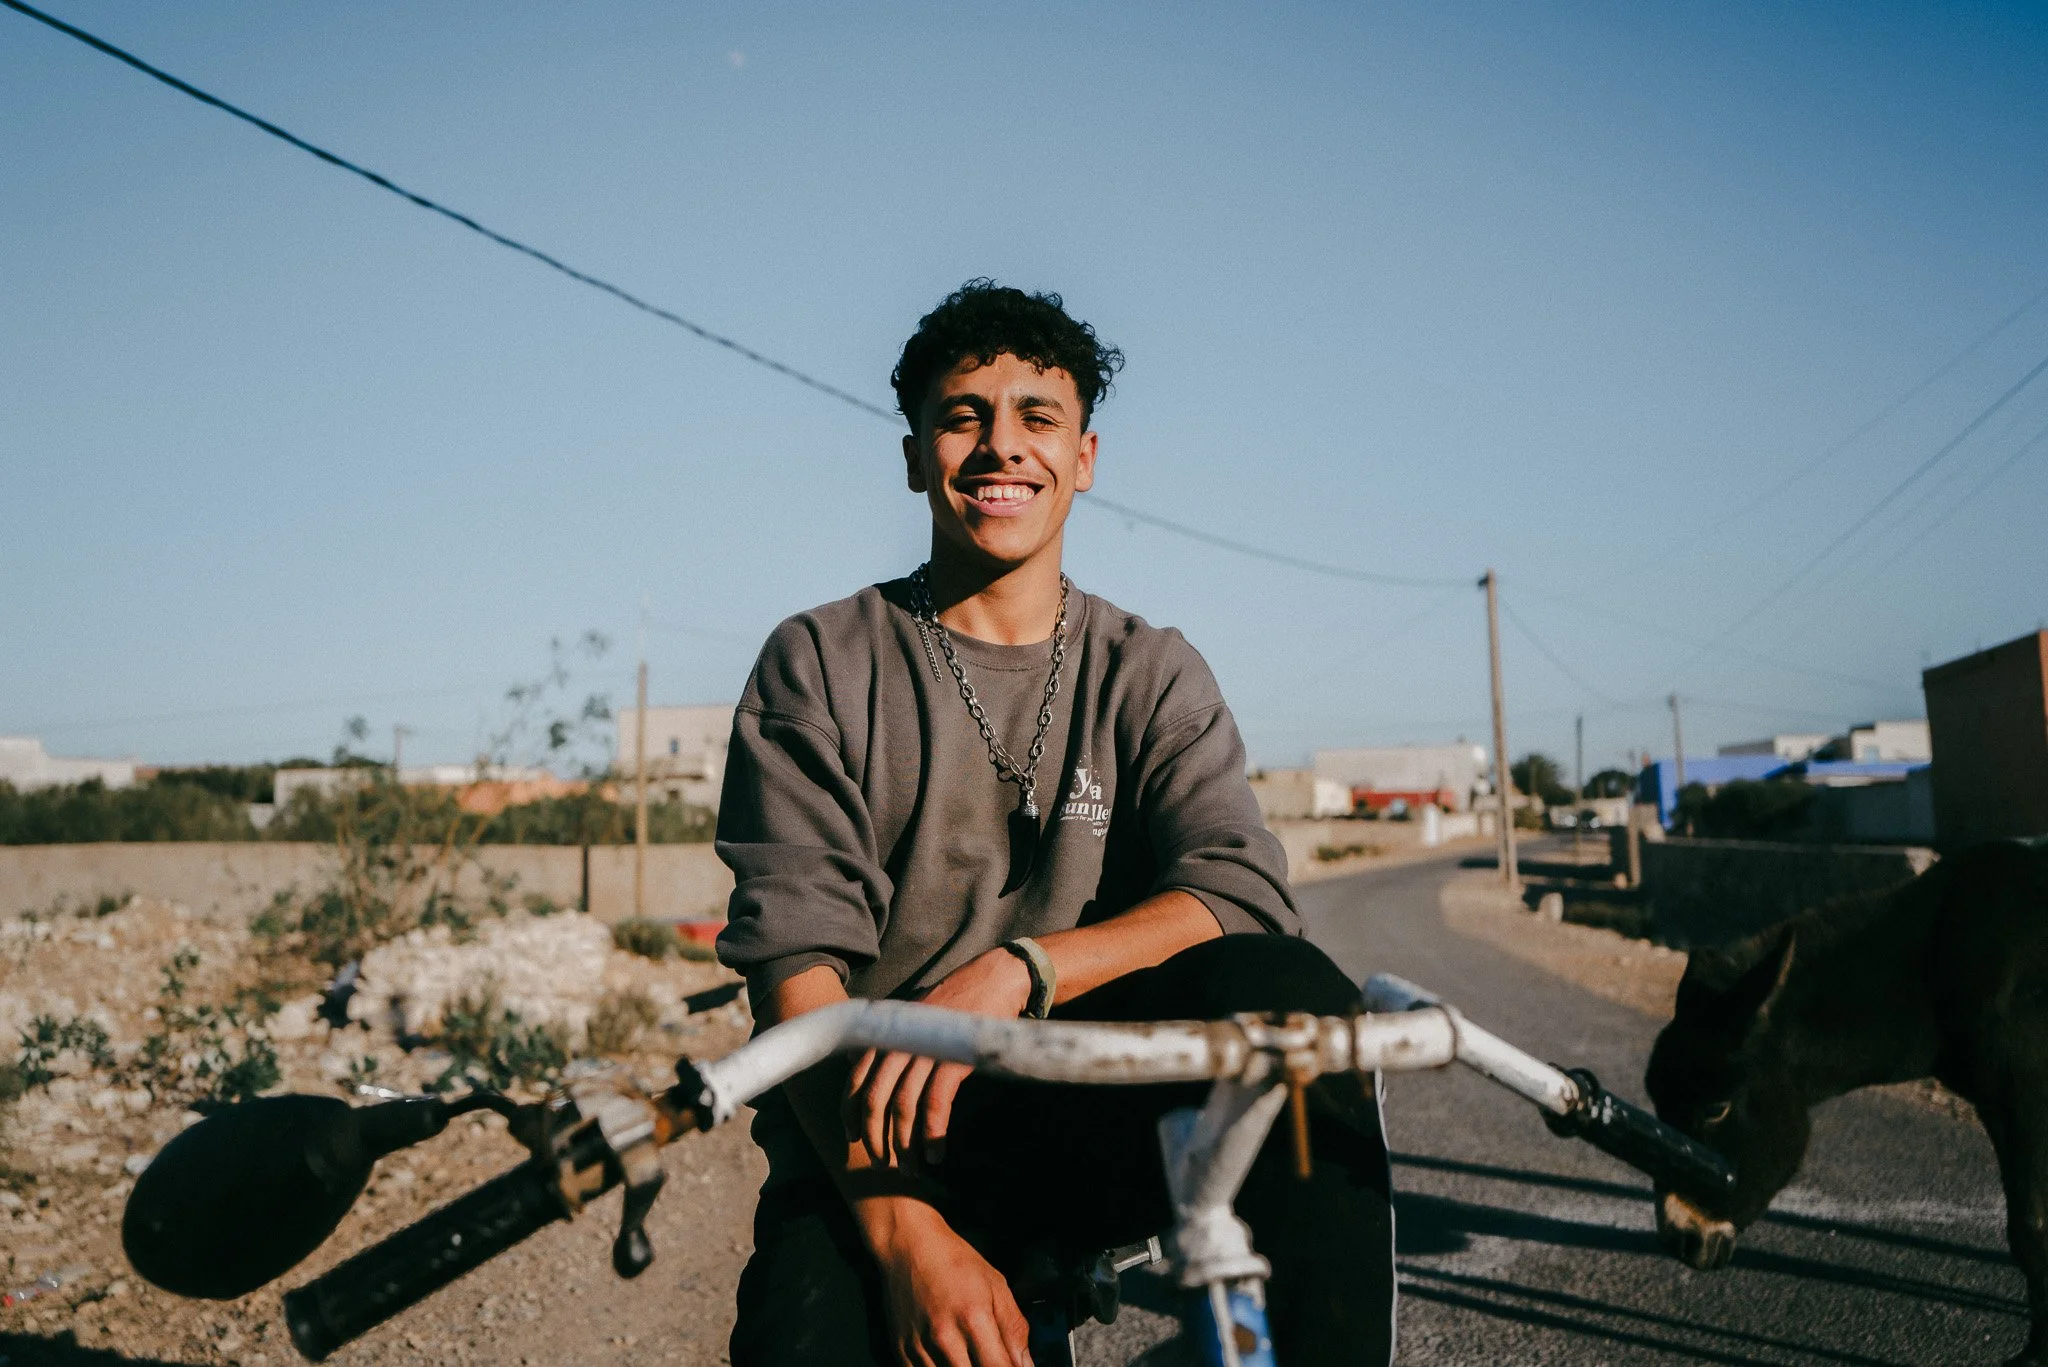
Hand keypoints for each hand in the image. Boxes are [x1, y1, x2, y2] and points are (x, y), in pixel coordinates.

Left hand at [846, 947, 1031, 1167]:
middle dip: (876, 1136)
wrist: (997, 978)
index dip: (851, 1113)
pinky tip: (936, 1153)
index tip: (853, 1138)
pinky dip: (933, 1133)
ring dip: (904, 1143)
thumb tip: (854, 1060)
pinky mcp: (954, 1057)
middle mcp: (901, 1039)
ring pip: (903, 1106)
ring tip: (912, 1167)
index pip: (856, 1078)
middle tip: (884, 1164)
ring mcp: (926, 1047)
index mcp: (888, 1031)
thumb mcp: (914, 1014)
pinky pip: (935, 1104)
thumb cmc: (957, 999)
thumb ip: (887, 1038)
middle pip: (874, 1098)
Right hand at [866, 1200, 1030, 1366]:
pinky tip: (947, 1356)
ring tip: (967, 1353)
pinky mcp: (901, 1349)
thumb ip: (1014, 1328)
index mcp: (974, 1319)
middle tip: (988, 1356)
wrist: (909, 1245)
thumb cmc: (955, 1262)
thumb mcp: (996, 1286)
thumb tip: (1026, 1365)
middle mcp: (945, 1337)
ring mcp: (920, 1345)